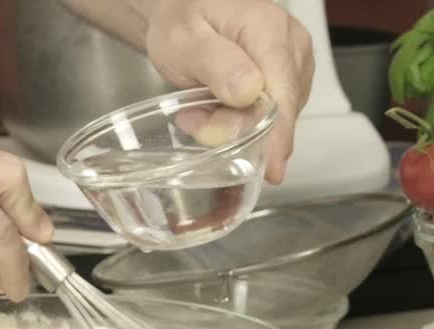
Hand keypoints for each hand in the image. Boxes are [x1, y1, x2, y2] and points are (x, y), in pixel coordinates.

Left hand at [140, 0, 313, 183]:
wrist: (182, 12)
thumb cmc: (181, 19)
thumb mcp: (185, 38)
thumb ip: (216, 62)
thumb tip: (251, 91)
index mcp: (269, 30)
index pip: (284, 92)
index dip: (277, 134)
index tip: (272, 168)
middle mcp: (291, 45)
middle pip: (278, 108)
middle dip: (236, 128)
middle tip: (193, 120)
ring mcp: (291, 63)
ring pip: (272, 115)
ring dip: (231, 124)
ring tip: (196, 109)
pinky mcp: (283, 78)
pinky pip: (266, 113)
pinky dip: (236, 119)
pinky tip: (211, 108)